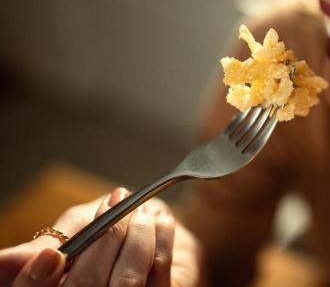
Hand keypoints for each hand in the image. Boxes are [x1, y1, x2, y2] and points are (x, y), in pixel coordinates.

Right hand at [0, 188, 202, 286]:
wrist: (160, 226)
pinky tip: (162, 220)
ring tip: (143, 211)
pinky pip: (158, 275)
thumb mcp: (74, 228)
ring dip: (136, 237)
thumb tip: (0, 262)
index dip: (35, 280)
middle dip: (103, 240)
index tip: (50, 255)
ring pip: (126, 282)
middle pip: (84, 286)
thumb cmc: (110, 230)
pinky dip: (161, 241)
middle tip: (115, 202)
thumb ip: (48, 242)